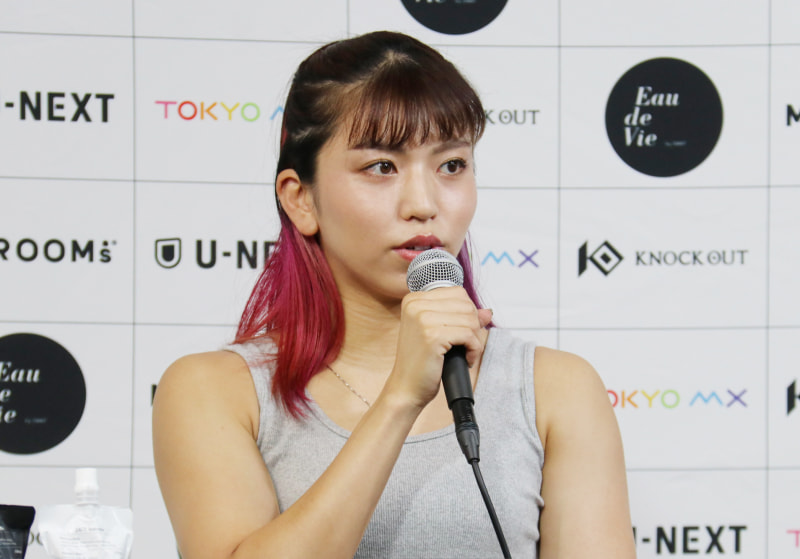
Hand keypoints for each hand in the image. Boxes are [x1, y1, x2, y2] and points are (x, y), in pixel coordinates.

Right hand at [386, 286, 491, 409]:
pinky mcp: (432, 335)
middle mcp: (416, 304)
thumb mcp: (440, 333)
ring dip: (475, 340)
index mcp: (414, 299)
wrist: (406, 388)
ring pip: (470, 320)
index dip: (468, 313)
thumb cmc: (421, 363)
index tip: (464, 332)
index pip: (458, 293)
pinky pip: (469, 336)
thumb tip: (487, 312)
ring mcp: (423, 319)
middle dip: (474, 327)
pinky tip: (466, 360)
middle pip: (466, 305)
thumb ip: (462, 317)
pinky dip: (474, 350)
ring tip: (465, 353)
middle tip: (466, 345)